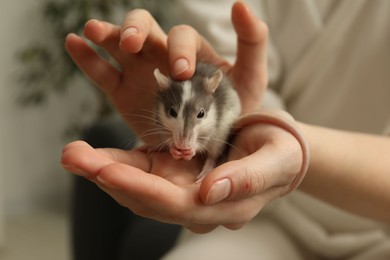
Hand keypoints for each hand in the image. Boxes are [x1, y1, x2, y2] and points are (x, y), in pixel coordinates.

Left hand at [61, 120, 302, 233]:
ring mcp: (183, 191)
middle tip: (73, 157)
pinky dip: (118, 163)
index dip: (140, 188)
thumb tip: (209, 191)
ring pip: (138, 188)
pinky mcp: (176, 175)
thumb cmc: (281, 154)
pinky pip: (142, 174)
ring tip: (74, 154)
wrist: (277, 150)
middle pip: (146, 199)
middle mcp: (197, 204)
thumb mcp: (274, 161)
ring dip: (104, 170)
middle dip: (108, 178)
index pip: (174, 203)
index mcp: (222, 206)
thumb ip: (245, 179)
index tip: (106, 170)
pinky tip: (94, 155)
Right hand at [65, 1, 267, 144]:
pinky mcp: (122, 93)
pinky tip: (73, 43)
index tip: (181, 71)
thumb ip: (251, 43)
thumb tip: (240, 3)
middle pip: (146, 29)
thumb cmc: (233, 109)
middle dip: (137, 30)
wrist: (209, 143)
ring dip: (107, 34)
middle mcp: (162, 56)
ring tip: (93, 31)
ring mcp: (140, 73)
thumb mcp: (249, 77)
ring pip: (119, 45)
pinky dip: (86, 57)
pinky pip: (101, 72)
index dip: (179, 49)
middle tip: (132, 43)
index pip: (181, 38)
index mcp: (191, 51)